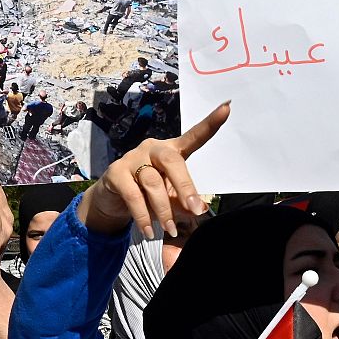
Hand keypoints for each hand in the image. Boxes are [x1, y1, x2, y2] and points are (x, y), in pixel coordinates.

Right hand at [79, 102, 228, 239]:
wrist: (112, 200)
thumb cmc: (147, 194)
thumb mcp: (169, 198)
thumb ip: (183, 202)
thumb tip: (197, 210)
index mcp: (171, 151)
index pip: (193, 136)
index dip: (210, 123)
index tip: (227, 107)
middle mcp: (152, 149)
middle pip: (173, 161)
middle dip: (185, 186)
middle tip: (195, 209)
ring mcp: (132, 158)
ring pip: (152, 182)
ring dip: (163, 210)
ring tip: (170, 229)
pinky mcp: (116, 173)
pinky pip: (133, 195)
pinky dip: (143, 216)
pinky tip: (149, 231)